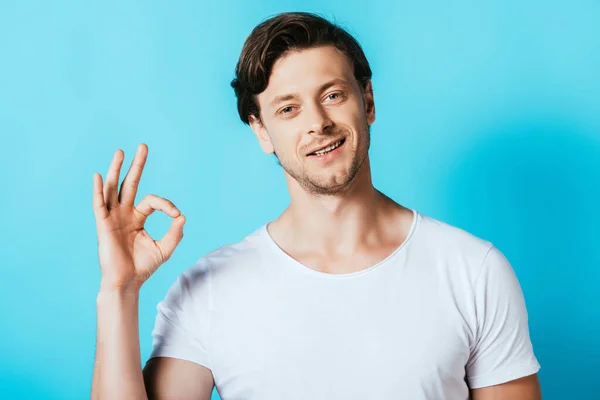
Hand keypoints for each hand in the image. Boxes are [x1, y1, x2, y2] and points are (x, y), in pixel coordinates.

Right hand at [92, 143, 185, 292]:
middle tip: (143, 146)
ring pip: (113, 189)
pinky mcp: (103, 225)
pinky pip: (99, 205)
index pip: (152, 200)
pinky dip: (98, 191)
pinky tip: (98, 176)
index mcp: (137, 218)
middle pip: (129, 184)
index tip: (176, 214)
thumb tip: (182, 216)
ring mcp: (112, 218)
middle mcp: (124, 214)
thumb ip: (175, 233)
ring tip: (120, 152)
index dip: (166, 204)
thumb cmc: (143, 267)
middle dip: (137, 165)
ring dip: (116, 170)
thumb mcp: (165, 248)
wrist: (127, 282)